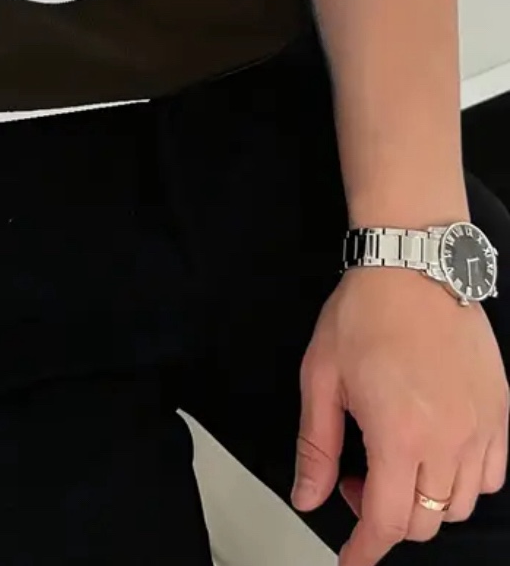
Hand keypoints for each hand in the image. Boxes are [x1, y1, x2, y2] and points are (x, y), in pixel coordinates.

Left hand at [293, 266, 508, 565]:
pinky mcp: (500, 413)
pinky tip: (433, 450)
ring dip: (423, 499)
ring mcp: (481, 427)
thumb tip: (308, 496)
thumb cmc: (366, 311)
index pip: (387, 521)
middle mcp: (448, 438)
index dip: (365, 550)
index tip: (351, 561)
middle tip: (356, 478)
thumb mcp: (321, 376)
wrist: (414, 264)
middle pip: (424, 520)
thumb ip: (316, 444)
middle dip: (385, 516)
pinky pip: (491, 476)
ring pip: (460, 504)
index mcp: (399, 432)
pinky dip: (463, 481)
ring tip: (393, 458)